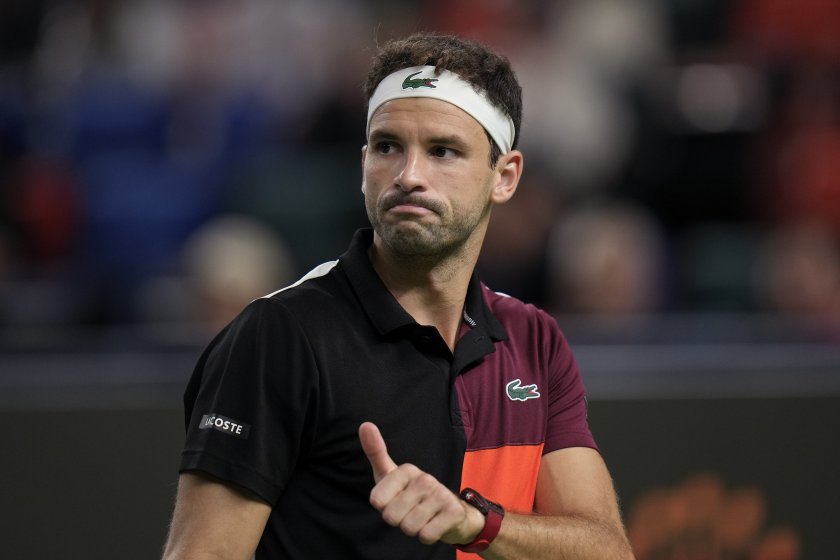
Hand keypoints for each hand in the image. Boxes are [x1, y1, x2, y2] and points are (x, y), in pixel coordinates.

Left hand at [358, 422, 484, 545]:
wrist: (450, 512)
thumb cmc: (411, 494)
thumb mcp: (390, 475)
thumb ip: (376, 452)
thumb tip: (365, 424)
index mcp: (407, 470)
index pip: (377, 501)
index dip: (383, 507)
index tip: (394, 500)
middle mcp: (425, 479)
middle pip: (391, 517)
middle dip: (398, 521)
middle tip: (408, 512)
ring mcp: (441, 495)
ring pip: (409, 527)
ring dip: (412, 529)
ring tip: (421, 518)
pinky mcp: (453, 512)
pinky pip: (426, 536)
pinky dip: (426, 537)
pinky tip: (433, 525)